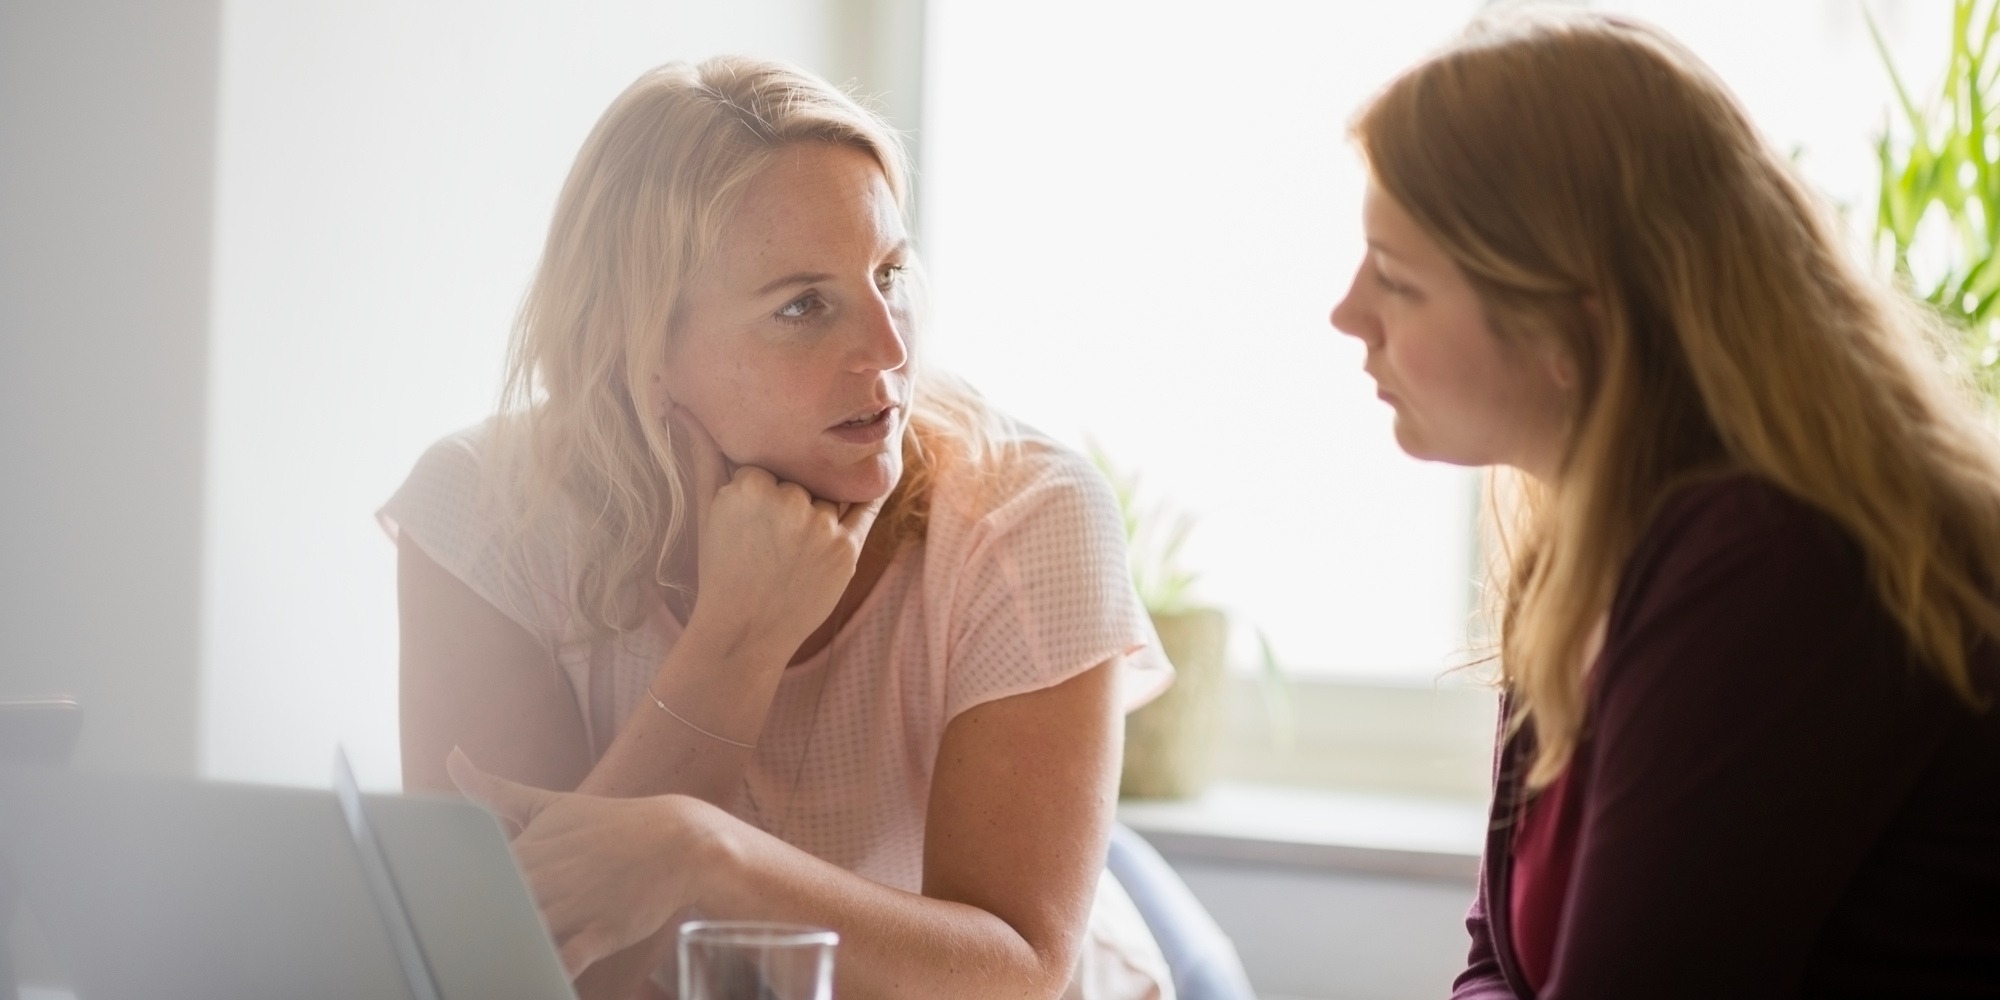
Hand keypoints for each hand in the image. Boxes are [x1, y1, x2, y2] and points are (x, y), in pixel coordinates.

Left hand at [448, 748, 707, 977]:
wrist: (681, 841)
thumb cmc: (613, 825)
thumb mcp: (553, 804)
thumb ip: (495, 790)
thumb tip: (451, 756)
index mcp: (529, 847)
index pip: (472, 874)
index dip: (446, 891)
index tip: (417, 902)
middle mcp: (548, 876)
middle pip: (488, 905)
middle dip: (462, 921)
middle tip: (430, 936)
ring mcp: (575, 905)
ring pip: (521, 933)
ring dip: (497, 946)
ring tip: (467, 962)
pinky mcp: (602, 932)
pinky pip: (567, 959)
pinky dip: (545, 971)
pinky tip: (529, 975)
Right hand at [674, 407, 884, 656]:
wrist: (743, 631)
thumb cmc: (720, 568)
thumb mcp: (705, 509)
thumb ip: (700, 453)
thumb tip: (678, 405)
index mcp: (750, 486)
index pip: (768, 465)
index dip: (760, 486)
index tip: (747, 519)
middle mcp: (789, 501)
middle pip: (800, 478)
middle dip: (791, 496)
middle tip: (770, 539)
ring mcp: (821, 525)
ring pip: (827, 494)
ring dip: (820, 507)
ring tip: (795, 546)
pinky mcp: (847, 548)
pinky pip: (866, 508)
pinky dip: (872, 491)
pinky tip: (882, 469)